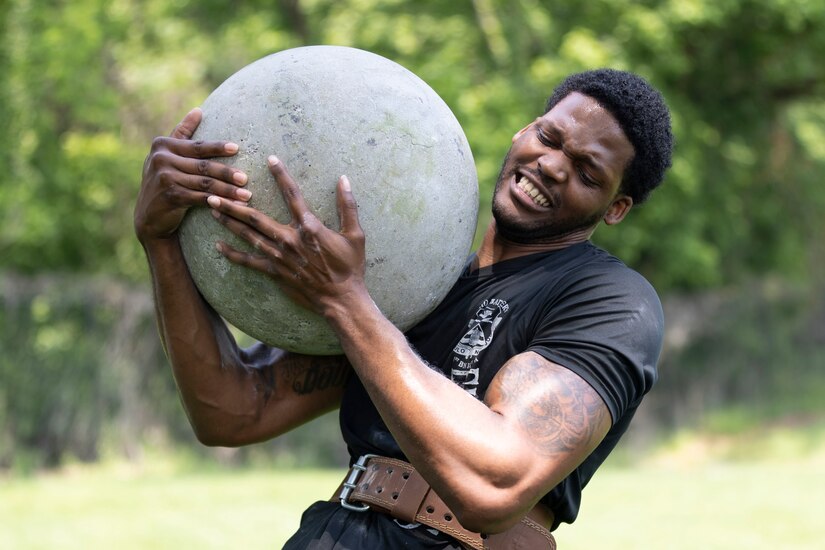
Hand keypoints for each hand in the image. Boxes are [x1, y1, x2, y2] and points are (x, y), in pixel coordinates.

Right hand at [134, 108, 250, 242]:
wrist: (149, 217)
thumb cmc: (165, 182)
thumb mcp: (168, 156)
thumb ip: (182, 134)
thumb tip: (198, 110)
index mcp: (163, 145)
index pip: (197, 146)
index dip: (217, 147)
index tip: (237, 148)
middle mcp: (160, 159)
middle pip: (203, 166)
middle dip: (227, 173)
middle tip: (246, 178)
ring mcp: (164, 178)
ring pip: (204, 183)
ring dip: (228, 190)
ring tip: (247, 194)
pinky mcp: (170, 196)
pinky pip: (200, 198)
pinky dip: (219, 202)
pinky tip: (233, 206)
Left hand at [208, 156, 366, 314]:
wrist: (341, 299)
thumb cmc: (350, 267)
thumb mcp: (355, 235)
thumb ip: (348, 206)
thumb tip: (344, 179)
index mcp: (309, 226)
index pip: (292, 194)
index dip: (281, 175)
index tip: (270, 159)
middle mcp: (290, 239)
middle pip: (255, 217)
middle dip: (233, 204)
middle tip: (214, 193)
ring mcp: (280, 257)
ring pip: (248, 236)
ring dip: (229, 222)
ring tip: (212, 210)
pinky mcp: (275, 272)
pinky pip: (250, 262)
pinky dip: (233, 254)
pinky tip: (219, 247)